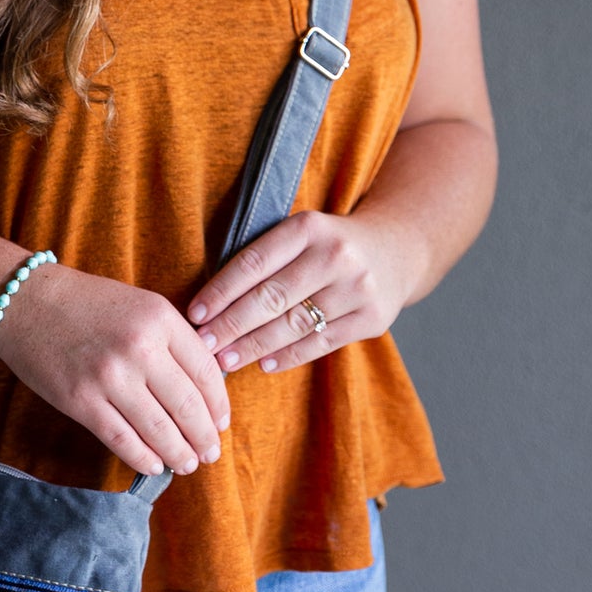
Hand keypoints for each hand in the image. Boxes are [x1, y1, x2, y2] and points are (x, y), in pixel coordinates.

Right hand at [0, 263, 229, 477]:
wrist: (27, 302)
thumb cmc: (88, 303)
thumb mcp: (141, 306)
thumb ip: (173, 340)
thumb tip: (204, 388)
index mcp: (160, 319)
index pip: (206, 372)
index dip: (219, 405)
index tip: (221, 423)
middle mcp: (140, 348)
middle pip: (188, 406)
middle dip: (204, 437)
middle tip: (211, 453)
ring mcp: (110, 377)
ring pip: (159, 430)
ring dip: (179, 453)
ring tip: (188, 463)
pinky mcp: (81, 401)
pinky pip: (122, 439)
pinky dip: (143, 458)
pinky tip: (155, 465)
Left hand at [183, 208, 418, 375]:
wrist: (396, 249)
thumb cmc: (328, 244)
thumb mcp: (301, 233)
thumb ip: (265, 258)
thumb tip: (211, 305)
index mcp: (308, 227)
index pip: (254, 263)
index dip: (221, 291)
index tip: (195, 315)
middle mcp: (335, 255)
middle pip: (271, 298)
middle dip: (231, 325)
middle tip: (204, 346)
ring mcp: (357, 288)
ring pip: (294, 325)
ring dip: (254, 346)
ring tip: (226, 360)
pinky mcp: (373, 318)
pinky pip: (321, 343)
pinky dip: (289, 356)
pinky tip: (264, 364)